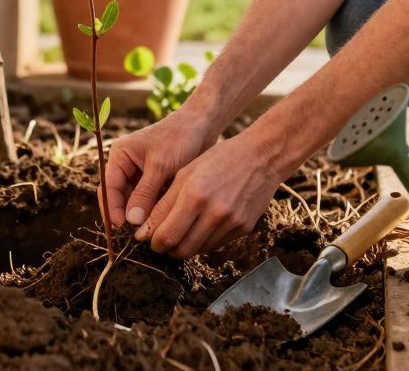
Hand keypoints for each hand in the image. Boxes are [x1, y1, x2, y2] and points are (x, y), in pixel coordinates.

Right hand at [102, 108, 217, 228]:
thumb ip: (144, 193)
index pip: (108, 187)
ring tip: (149, 232)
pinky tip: (160, 223)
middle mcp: (127, 165)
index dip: (113, 209)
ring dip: (141, 215)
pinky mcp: (156, 180)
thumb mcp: (160, 166)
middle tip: (136, 235)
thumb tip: (131, 221)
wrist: (203, 125)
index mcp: (120, 155)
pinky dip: (153, 211)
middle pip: (120, 197)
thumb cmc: (179, 138)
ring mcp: (141, 173)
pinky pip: (150, 200)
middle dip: (127, 215)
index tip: (122, 228)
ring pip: (135, 201)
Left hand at [135, 130, 281, 259]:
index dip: (152, 241)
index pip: (166, 235)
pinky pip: (216, 244)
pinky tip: (201, 225)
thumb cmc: (219, 160)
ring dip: (185, 245)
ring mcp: (231, 223)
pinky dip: (203, 240)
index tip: (147, 238)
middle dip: (167, 248)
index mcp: (194, 195)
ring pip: (198, 250)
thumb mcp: (185, 174)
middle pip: (181, 249)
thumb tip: (146, 231)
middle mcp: (214, 212)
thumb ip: (164, 203)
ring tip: (181, 231)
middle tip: (162, 240)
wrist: (261, 157)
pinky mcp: (244, 228)